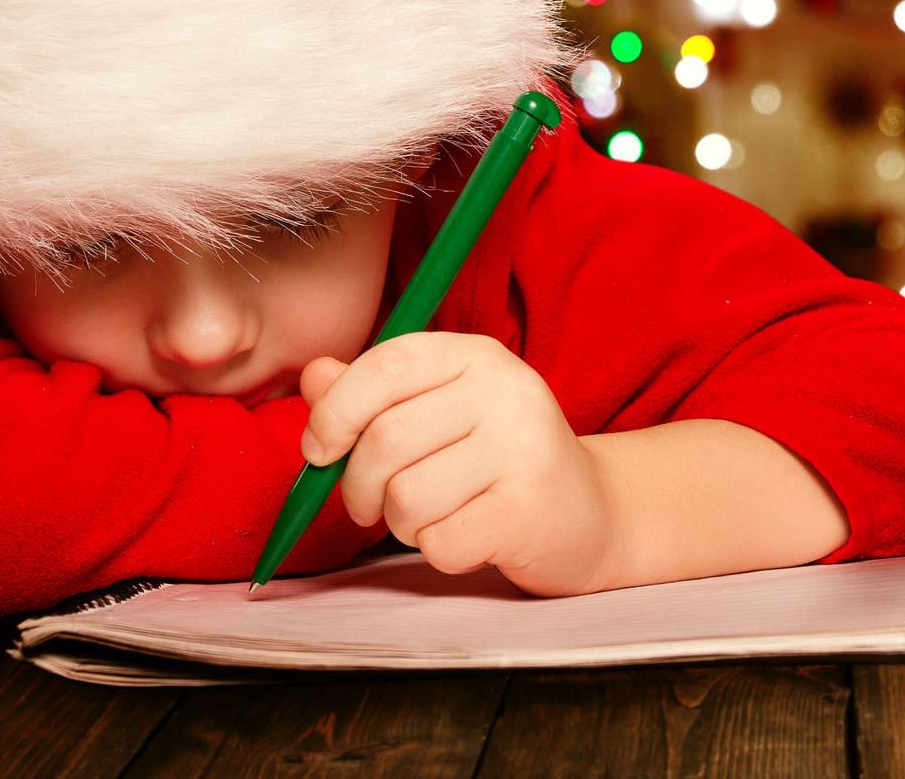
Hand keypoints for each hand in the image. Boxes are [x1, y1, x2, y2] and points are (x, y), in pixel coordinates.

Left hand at [299, 331, 616, 596]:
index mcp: (475, 355)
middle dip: (357, 486)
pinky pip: (438, 543)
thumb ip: (371, 392)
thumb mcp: (437, 410)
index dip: (335, 412)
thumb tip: (314, 376)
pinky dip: (437, 551)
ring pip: (406, 498)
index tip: (320, 450)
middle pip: (384, 440)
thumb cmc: (496, 460)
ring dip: (401, 523)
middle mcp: (506, 391)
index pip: (384, 367)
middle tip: (368, 504)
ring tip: (432, 517)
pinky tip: (468, 536)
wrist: (590, 514)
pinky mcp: (528, 511)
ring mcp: (523, 450)